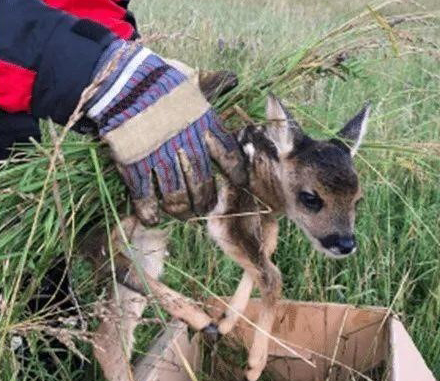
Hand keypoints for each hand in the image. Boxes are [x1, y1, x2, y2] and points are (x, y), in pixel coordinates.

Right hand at [86, 41, 245, 222]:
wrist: (120, 80)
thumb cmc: (158, 80)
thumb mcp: (191, 80)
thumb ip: (213, 83)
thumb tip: (232, 78)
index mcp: (204, 124)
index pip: (228, 155)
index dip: (235, 173)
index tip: (238, 183)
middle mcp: (186, 144)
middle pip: (202, 183)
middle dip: (205, 200)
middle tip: (205, 208)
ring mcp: (160, 156)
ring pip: (176, 195)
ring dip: (181, 210)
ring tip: (183, 215)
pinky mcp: (135, 164)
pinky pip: (144, 196)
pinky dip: (149, 211)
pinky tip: (153, 219)